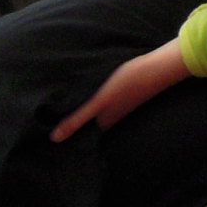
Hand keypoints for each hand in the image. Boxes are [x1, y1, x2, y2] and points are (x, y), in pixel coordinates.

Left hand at [51, 40, 189, 141]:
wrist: (159, 66)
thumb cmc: (128, 83)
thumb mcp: (99, 101)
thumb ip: (77, 119)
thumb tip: (54, 139)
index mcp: (104, 122)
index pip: (82, 135)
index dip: (67, 135)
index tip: (48, 134)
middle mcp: (111, 116)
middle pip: (88, 125)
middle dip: (72, 123)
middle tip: (49, 120)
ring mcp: (118, 105)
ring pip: (95, 113)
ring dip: (82, 111)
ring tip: (61, 107)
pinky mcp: (123, 93)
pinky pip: (103, 103)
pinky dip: (93, 102)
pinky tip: (87, 93)